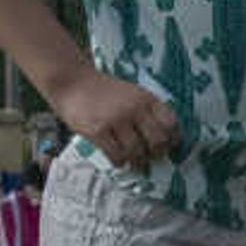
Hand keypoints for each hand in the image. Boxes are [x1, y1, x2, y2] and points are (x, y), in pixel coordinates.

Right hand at [51, 71, 180, 168]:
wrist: (72, 82)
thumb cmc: (103, 91)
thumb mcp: (132, 93)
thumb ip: (147, 110)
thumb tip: (164, 138)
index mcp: (146, 98)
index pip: (170, 123)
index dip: (173, 138)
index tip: (169, 146)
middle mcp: (134, 109)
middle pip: (157, 141)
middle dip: (157, 154)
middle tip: (152, 158)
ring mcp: (116, 120)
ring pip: (137, 152)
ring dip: (138, 162)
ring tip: (135, 163)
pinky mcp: (98, 131)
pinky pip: (116, 155)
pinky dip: (120, 162)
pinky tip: (118, 160)